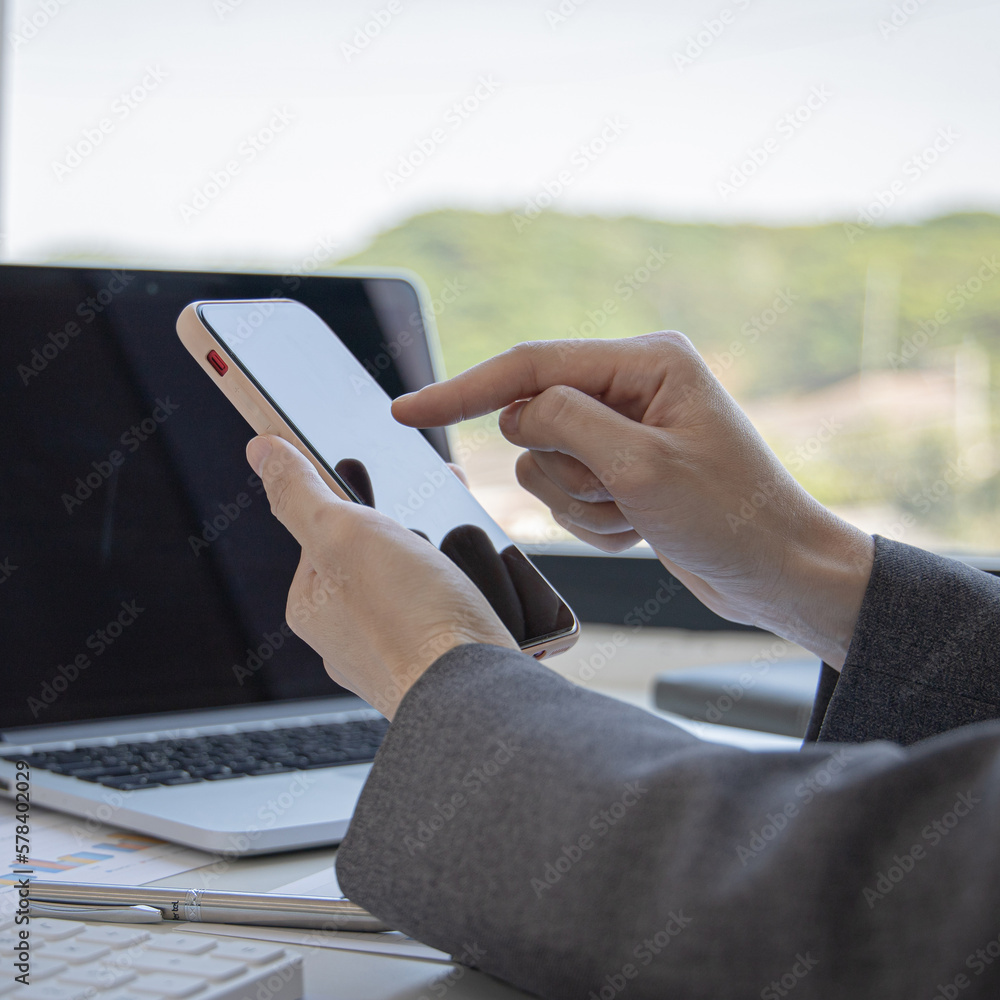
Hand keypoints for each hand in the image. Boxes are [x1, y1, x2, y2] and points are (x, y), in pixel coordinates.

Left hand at [246, 435, 516, 717]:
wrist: (474, 693)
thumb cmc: (406, 616)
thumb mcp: (343, 533)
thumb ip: (302, 492)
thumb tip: (261, 450)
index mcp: (313, 607)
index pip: (324, 532)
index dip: (356, 498)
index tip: (383, 474)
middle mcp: (347, 638)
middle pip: (374, 558)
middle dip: (405, 523)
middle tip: (437, 496)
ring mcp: (395, 657)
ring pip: (414, 586)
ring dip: (439, 554)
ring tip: (466, 538)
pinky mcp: (439, 668)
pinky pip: (444, 614)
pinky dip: (462, 589)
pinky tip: (481, 582)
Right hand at [392, 332, 873, 668]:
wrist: (779, 574)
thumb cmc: (733, 517)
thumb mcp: (643, 468)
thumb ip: (567, 422)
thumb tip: (515, 409)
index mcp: (646, 362)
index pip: (532, 366)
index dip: (464, 390)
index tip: (406, 410)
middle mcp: (633, 387)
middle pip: (535, 421)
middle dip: (565, 472)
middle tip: (620, 495)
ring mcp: (627, 432)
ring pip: (546, 465)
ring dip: (582, 505)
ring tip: (637, 517)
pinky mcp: (624, 472)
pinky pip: (570, 497)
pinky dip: (596, 524)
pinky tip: (642, 531)